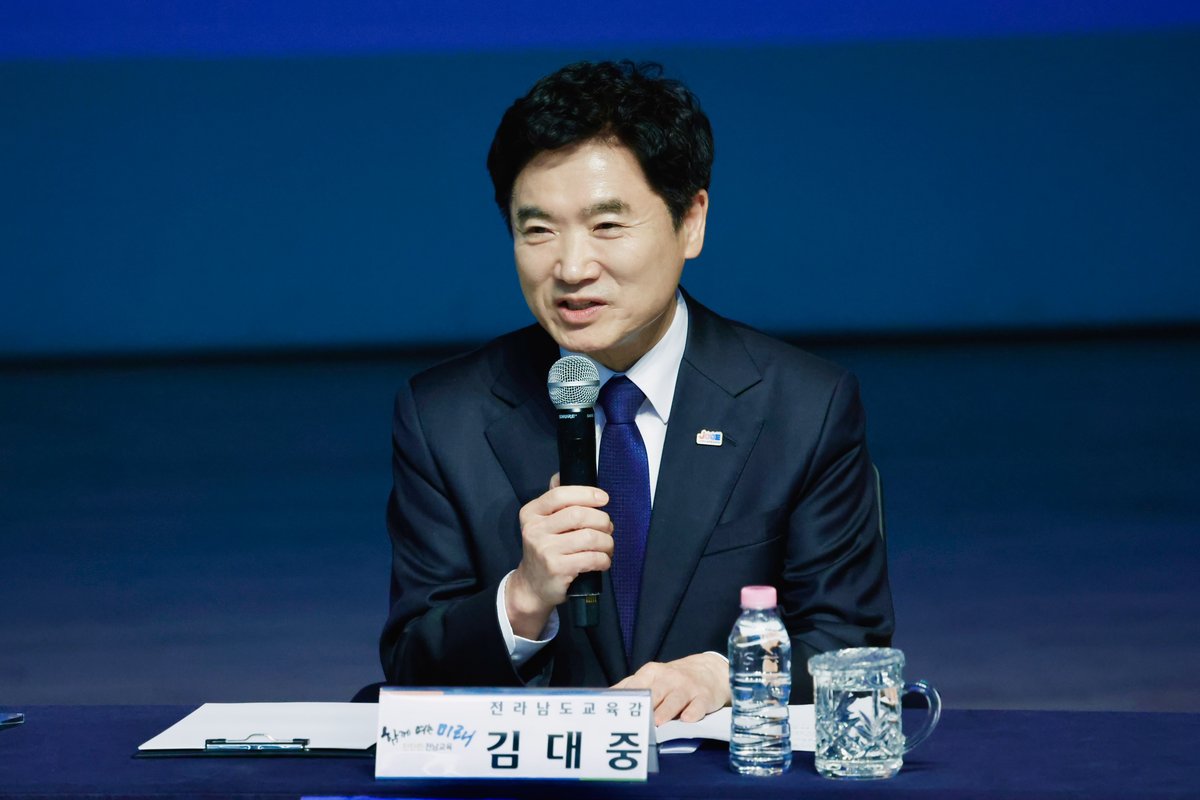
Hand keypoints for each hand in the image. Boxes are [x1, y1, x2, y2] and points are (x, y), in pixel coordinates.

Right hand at [506, 474, 612, 638]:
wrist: (531, 587)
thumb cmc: (544, 550)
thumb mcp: (541, 523)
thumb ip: (554, 501)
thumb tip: (562, 473)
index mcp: (531, 513)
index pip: (559, 495)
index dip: (586, 494)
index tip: (604, 498)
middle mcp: (534, 530)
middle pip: (579, 515)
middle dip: (602, 520)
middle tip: (608, 528)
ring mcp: (545, 550)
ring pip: (589, 537)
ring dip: (607, 542)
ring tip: (608, 546)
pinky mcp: (557, 569)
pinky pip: (591, 558)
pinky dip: (604, 559)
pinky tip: (603, 561)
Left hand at [612, 653, 729, 725]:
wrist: (709, 670)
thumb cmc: (673, 679)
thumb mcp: (652, 676)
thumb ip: (631, 686)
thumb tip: (605, 698)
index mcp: (652, 673)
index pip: (636, 685)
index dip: (626, 699)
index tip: (614, 713)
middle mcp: (669, 678)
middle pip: (655, 691)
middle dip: (646, 705)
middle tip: (635, 721)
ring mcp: (687, 687)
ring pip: (675, 699)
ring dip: (666, 711)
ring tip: (658, 723)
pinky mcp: (704, 697)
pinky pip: (698, 705)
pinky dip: (693, 712)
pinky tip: (687, 719)